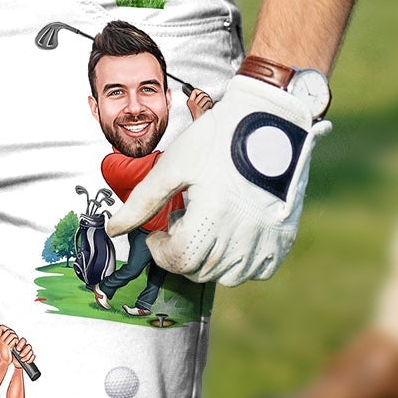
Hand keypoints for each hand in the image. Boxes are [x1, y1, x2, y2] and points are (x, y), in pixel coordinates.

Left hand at [104, 68, 331, 284]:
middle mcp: (243, 232)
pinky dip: (239, 263)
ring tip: (205, 226)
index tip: (156, 234)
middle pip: (199, 271)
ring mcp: (267, 237)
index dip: (159, 251)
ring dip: (207, 260)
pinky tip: (230, 235)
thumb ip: (143, 202)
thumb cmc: (218, 137)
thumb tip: (113, 230)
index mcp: (213, 213)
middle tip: (180, 223)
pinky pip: (258, 270)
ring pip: (227, 276)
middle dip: (180, 253)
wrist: (269, 121)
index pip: (178, 259)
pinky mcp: (283, 236)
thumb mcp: (173, 165)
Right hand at [182, 84, 213, 121]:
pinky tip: (208, 109)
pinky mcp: (200, 110)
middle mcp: (192, 104)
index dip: (200, 92)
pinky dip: (210, 106)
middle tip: (207, 102)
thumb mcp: (196, 106)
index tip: (203, 95)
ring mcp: (196, 107)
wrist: (200, 125)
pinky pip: (208, 103)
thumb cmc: (199, 116)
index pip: (195, 90)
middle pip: (202, 94)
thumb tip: (201, 92)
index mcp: (190, 102)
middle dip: (207, 97)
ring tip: (207, 107)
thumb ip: (197, 99)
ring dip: (209, 102)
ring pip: (206, 98)